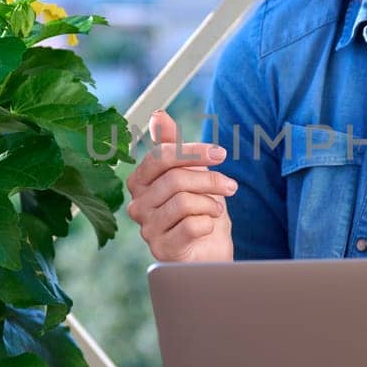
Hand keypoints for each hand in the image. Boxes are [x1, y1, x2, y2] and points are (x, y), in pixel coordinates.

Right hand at [125, 109, 235, 262]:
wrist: (209, 251)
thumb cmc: (197, 209)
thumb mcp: (189, 172)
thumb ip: (171, 145)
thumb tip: (158, 114)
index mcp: (139, 181)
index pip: (161, 156)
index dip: (193, 151)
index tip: (221, 154)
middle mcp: (137, 205)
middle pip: (175, 178)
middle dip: (210, 179)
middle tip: (230, 186)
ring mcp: (147, 229)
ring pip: (183, 201)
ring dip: (210, 203)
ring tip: (216, 209)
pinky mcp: (162, 250)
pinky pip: (191, 226)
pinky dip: (208, 223)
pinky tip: (208, 227)